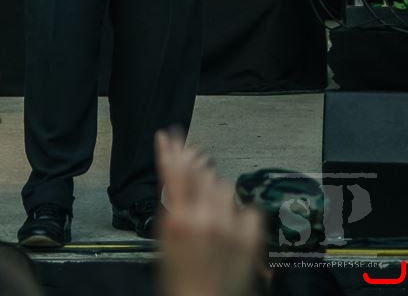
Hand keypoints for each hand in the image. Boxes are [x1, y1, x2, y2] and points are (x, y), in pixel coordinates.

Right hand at [155, 128, 262, 295]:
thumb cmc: (182, 279)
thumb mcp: (166, 238)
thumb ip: (173, 206)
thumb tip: (177, 181)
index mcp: (180, 218)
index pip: (175, 171)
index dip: (171, 149)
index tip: (170, 135)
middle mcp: (206, 217)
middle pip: (202, 173)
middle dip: (196, 168)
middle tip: (194, 163)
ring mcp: (230, 225)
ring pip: (224, 186)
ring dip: (216, 191)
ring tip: (211, 210)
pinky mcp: (250, 236)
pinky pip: (247, 208)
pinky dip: (240, 212)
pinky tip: (232, 222)